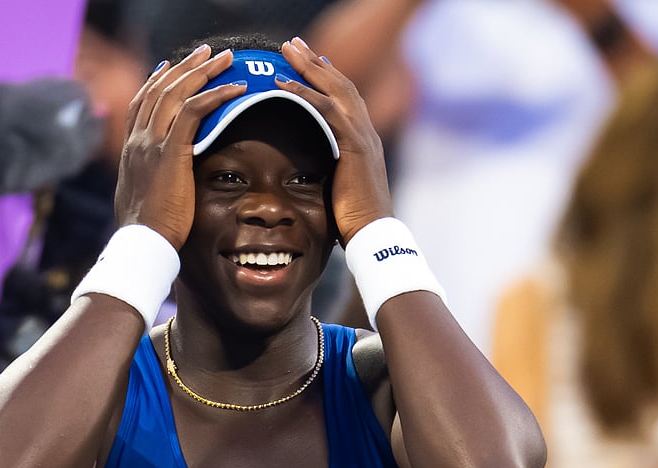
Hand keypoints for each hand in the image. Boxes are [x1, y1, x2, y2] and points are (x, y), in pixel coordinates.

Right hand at [114, 46, 243, 249]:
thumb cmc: (147, 231)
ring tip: (225, 58)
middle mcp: (138, 140)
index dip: (155, 82)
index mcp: (130, 150)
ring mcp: (151, 144)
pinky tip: (236, 87)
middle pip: (159, 89)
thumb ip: (149, 183)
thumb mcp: (142, 199)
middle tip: (206, 52)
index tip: (169, 67)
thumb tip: (157, 186)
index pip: (140, 104)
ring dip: (203, 71)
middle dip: (184, 67)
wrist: (141, 242)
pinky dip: (216, 94)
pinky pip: (195, 111)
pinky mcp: (171, 152)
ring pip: (176, 93)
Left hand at [276, 37, 393, 244]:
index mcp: (362, 139)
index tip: (309, 61)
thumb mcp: (337, 188)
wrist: (373, 234)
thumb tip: (306, 171)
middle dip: (316, 61)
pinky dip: (304, 94)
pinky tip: (284, 84)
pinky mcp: (354, 145)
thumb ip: (326, 170)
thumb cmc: (352, 220)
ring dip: (309, 66)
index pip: (344, 98)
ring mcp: (362, 135)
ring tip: (288, 50)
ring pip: (335, 89)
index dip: (326, 78)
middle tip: (294, 43)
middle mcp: (365, 131)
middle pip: (340, 84)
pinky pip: (326, 110)